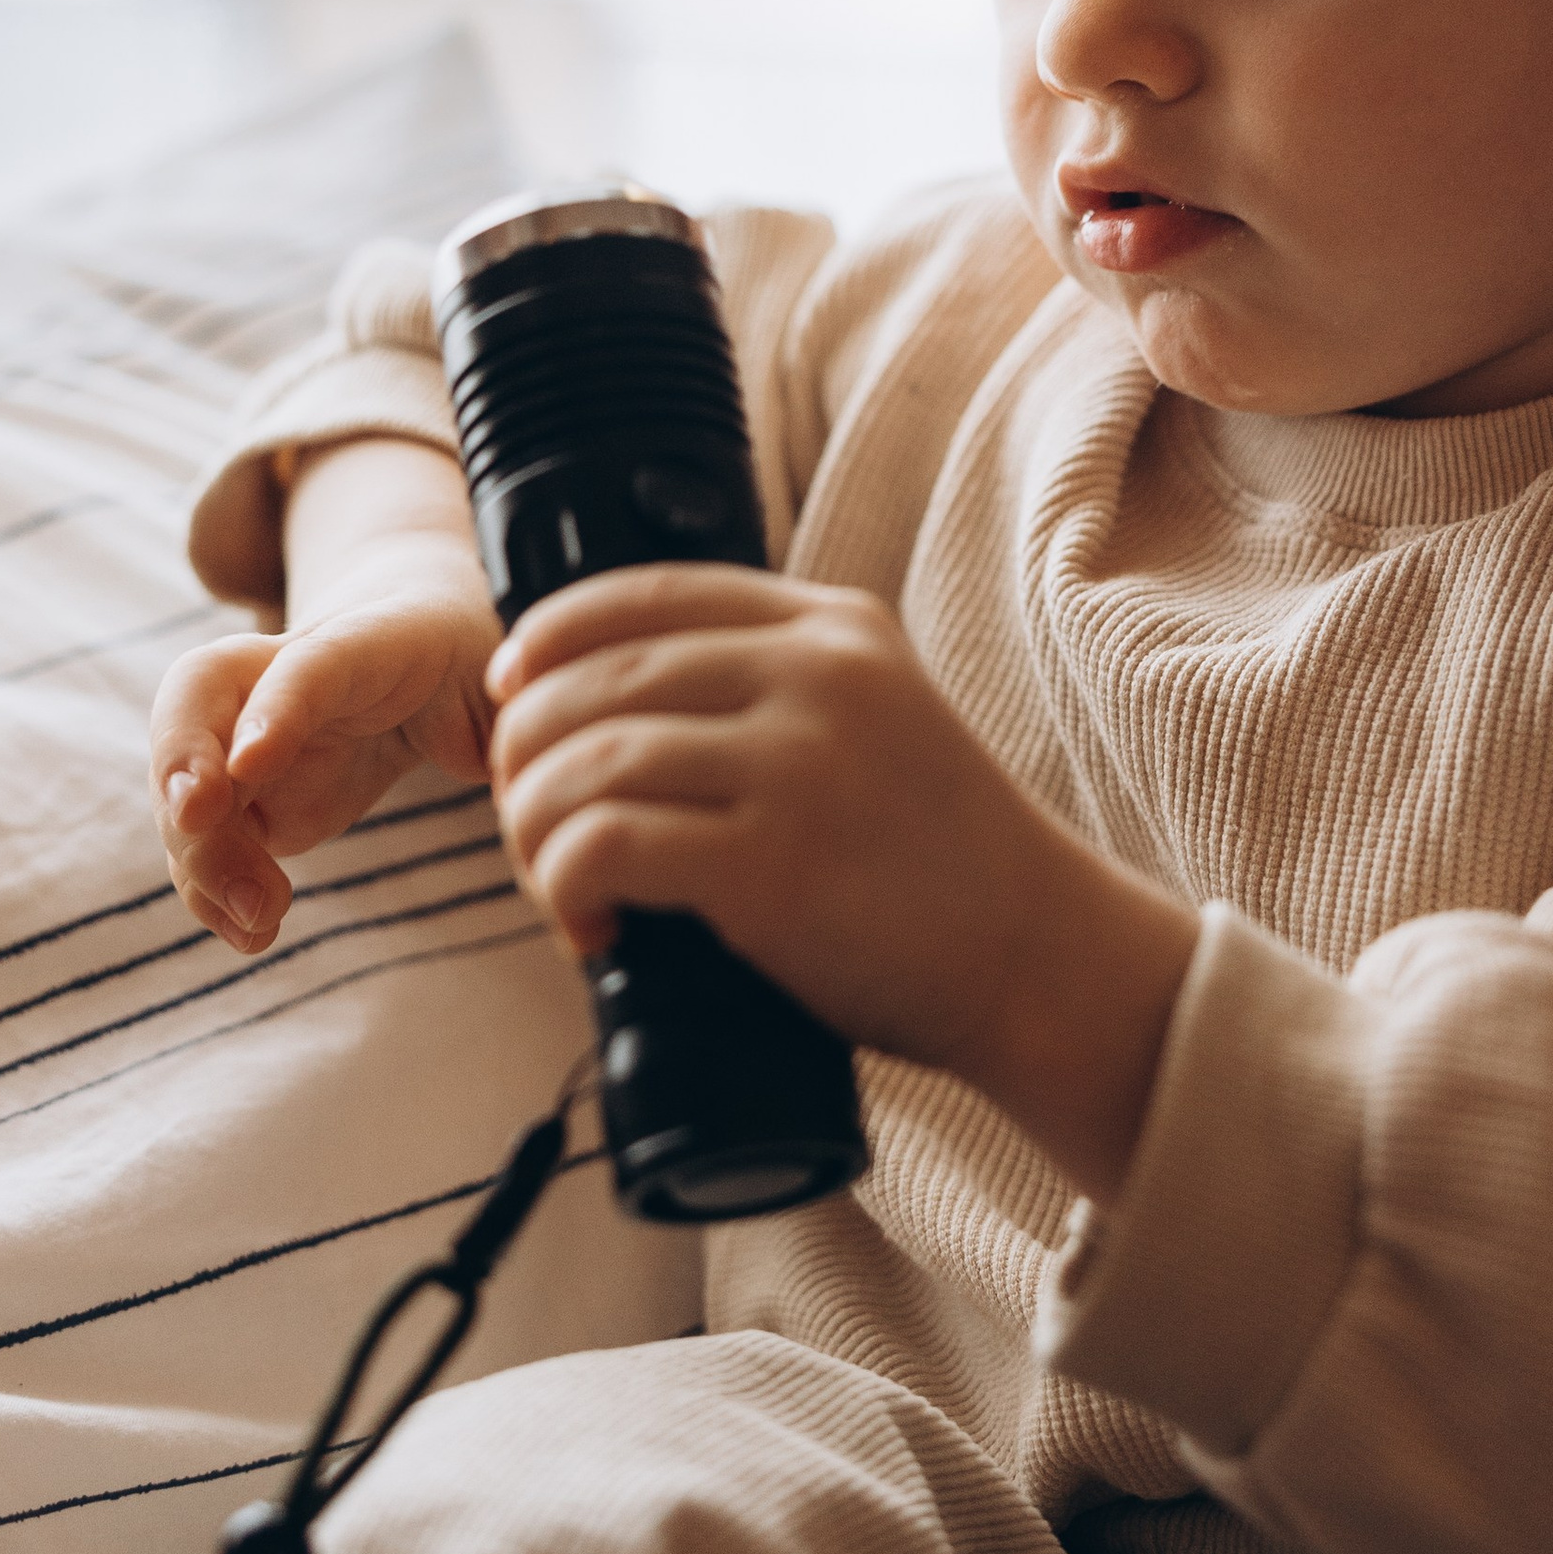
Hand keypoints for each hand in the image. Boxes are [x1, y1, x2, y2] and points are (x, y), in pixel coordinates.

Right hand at [153, 533, 498, 951]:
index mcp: (359, 638)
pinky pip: (199, 840)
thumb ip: (500, 702)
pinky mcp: (242, 798)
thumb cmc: (459, 657)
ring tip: (259, 921)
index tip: (248, 767)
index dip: (275, 709)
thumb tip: (506, 724)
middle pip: (197, 704)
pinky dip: (211, 891)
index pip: (307, 663)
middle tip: (199, 826)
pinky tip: (254, 932)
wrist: (413, 649)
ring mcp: (244, 736)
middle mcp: (276, 676)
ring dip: (200, 857)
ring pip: (184, 781)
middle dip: (179, 765)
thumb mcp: (494, 669)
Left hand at [487, 565, 1197, 1195]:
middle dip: (526, 751)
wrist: (1043, 961)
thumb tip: (623, 706)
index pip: (645, 592)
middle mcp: (813, 675)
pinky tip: (588, 925)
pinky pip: (604, 843)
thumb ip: (783, 690)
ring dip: (534, 828)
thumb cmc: (945, 864)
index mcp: (834, 627)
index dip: (550, 635)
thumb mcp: (881, 719)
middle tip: (524, 820)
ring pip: (585, 759)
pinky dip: (565, 885)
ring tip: (552, 882)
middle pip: (596, 677)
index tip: (508, 686)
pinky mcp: (770, 861)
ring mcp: (794, 763)